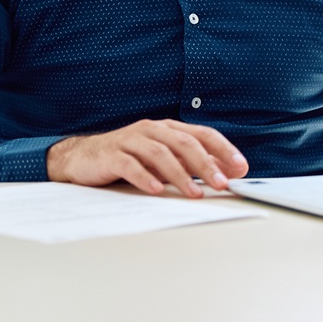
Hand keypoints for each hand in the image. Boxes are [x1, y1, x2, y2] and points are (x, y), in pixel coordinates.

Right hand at [47, 120, 247, 197]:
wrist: (83, 158)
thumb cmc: (129, 159)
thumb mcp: (164, 160)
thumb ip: (192, 164)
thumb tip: (227, 172)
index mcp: (168, 128)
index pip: (202, 134)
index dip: (223, 149)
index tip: (240, 167)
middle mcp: (151, 130)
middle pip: (184, 143)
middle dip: (205, 164)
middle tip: (221, 183)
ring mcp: (130, 140)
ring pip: (160, 153)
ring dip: (180, 174)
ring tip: (194, 193)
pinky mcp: (112, 155)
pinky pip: (131, 165)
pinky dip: (146, 177)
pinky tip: (157, 190)